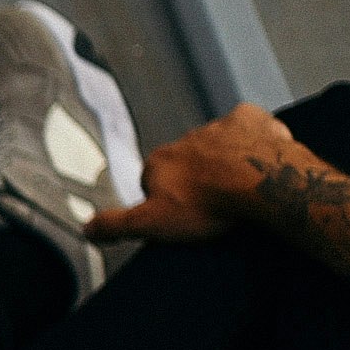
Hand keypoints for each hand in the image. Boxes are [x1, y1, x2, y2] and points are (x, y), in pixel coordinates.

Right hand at [84, 102, 305, 244]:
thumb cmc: (212, 203)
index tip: (182, 216)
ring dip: (226, 161)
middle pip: (187, 161)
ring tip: (240, 188)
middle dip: (198, 178)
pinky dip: (255, 141)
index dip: (167, 201)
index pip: (153, 180)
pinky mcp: (253, 120)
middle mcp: (186, 139)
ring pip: (219, 144)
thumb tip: (87, 229)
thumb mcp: (152, 224)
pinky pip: (251, 127)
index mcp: (160, 161)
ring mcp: (220, 127)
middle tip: (214, 205)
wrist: (262, 183)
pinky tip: (259, 161)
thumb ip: (116, 224)